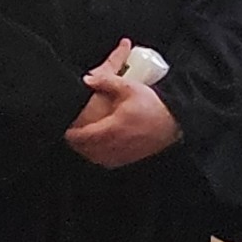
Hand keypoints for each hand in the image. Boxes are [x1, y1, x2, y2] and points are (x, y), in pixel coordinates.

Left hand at [65, 41, 183, 168]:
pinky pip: (109, 162)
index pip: (84, 135)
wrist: (175, 121)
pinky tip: (99, 150)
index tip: (66, 128)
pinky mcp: (131, 158)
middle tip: (70, 136)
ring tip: (81, 143)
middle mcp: (116, 144)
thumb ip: (107, 81)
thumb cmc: (153, 104)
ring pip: (97, 158)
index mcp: (113, 127)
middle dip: (77, 144)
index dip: (72, 134)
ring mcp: (124, 153)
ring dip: (86, 151)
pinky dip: (99, 157)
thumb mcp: (130, 87)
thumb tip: (87, 79)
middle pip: (87, 150)